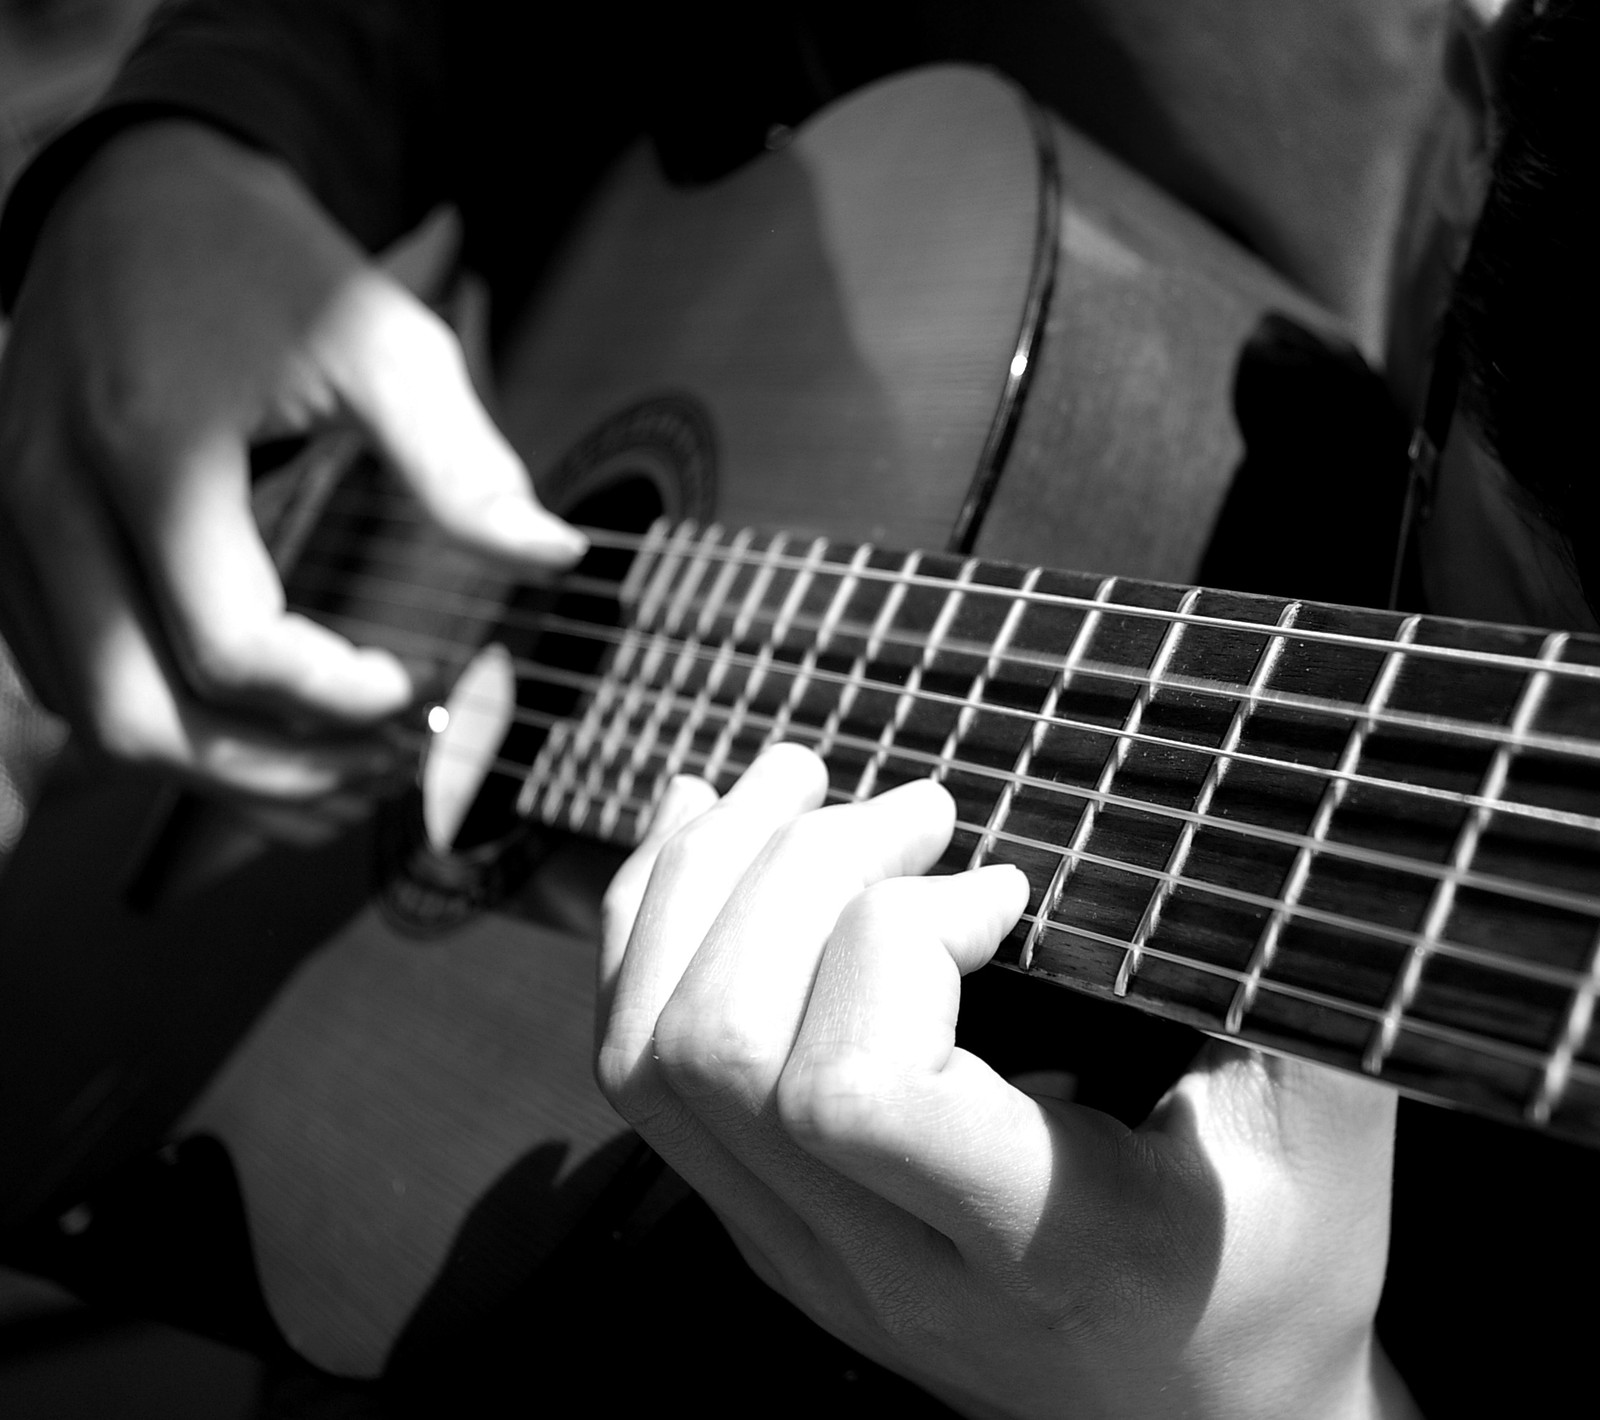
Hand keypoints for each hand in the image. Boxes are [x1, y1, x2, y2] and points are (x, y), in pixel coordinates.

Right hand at [0, 120, 583, 818]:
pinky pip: (62, 679)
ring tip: (329, 771)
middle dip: (274, 772)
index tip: (412, 689)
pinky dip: (157, 728)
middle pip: (141, 716)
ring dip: (216, 770)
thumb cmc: (264, 265)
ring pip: (94, 719)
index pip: (231, 645)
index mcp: (154, 451)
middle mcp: (55, 499)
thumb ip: (464, 463)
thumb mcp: (383, 341)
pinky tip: (246, 729)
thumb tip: (554, 557)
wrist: (136, 199)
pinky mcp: (10, 539)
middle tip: (376, 767)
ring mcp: (15, 525)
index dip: (334, 696)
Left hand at [596, 744, 1420, 1418]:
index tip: (1007, 885)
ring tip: (799, 783)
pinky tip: (703, 833)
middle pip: (723, 1047)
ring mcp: (792, 1245)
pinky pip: (633, 1064)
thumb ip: (1290, 991)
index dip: (900, 937)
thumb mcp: (1318, 1138)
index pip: (855, 1092)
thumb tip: (1241, 824)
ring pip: (647, 1051)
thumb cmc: (1268, 1269)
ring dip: (705, 879)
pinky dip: (648, 923)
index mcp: (1033, 1245)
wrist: (1187, 1413)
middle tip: (917, 808)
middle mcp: (878, 1262)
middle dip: (798, 872)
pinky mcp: (752, 1212)